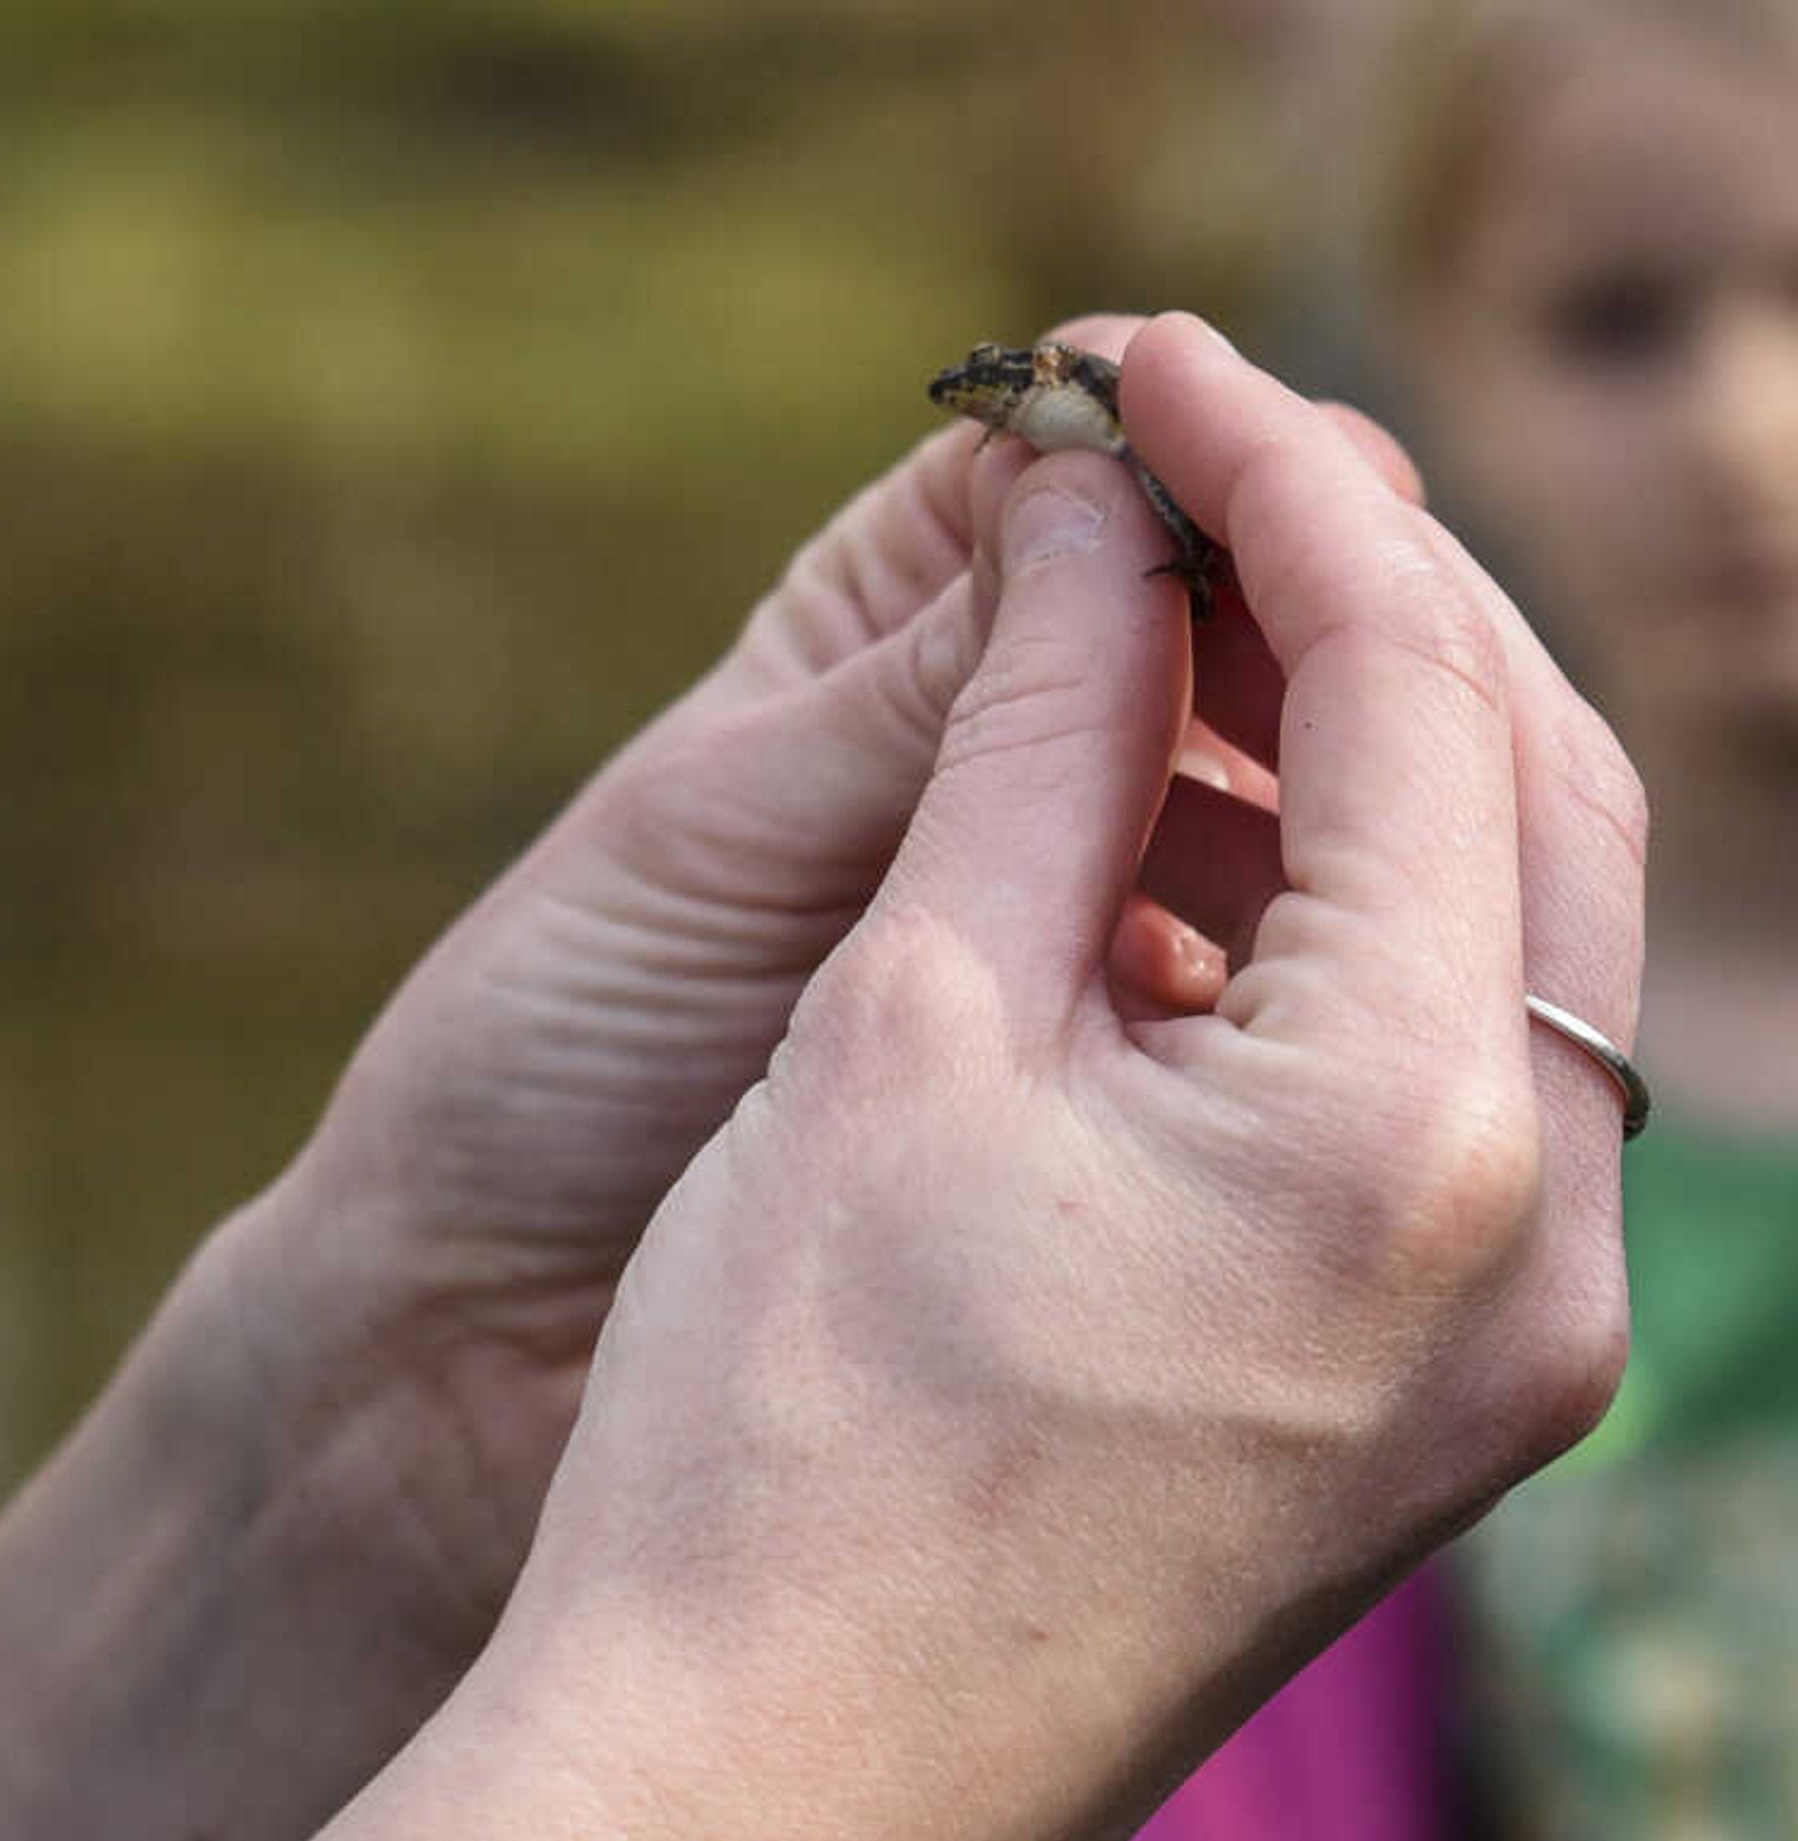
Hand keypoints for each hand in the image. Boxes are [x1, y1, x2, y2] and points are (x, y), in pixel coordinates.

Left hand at [210, 315, 1413, 1670]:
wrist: (482, 1318)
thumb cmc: (547, 1046)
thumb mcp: (723, 833)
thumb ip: (914, 688)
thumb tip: (1117, 480)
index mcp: (880, 632)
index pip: (1092, 485)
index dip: (1214, 472)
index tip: (1328, 499)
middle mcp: (995, 753)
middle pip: (1229, 642)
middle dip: (1318, 650)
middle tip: (1409, 701)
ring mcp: (1076, 921)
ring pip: (1281, 820)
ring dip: (1340, 826)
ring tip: (1388, 869)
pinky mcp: (1121, 1083)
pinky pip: (1265, 1003)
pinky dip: (1302, 995)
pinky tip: (1324, 1034)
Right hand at [491, 315, 1638, 1840]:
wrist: (736, 1811)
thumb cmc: (767, 1440)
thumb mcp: (894, 1031)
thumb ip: (1038, 737)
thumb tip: (1099, 509)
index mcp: (1414, 1139)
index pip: (1418, 688)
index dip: (1280, 484)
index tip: (1145, 366)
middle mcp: (1542, 1255)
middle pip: (1533, 799)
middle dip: (1369, 601)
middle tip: (1186, 469)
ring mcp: (1514, 1361)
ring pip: (1512, 950)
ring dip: (1366, 770)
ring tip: (1166, 647)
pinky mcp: (1438, 1422)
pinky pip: (1454, 1103)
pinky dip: (1345, 949)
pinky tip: (1182, 884)